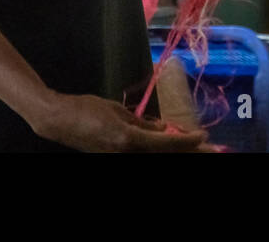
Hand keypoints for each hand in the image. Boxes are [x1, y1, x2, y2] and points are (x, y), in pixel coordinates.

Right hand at [31, 91, 211, 152]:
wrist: (59, 121)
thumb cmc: (87, 109)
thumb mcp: (118, 111)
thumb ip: (141, 122)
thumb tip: (161, 128)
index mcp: (129, 139)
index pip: (165, 142)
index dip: (187, 141)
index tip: (204, 136)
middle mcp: (126, 153)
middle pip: (163, 155)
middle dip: (187, 152)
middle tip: (210, 150)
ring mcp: (119, 158)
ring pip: (154, 157)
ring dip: (174, 153)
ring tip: (194, 149)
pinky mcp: (113, 158)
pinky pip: (141, 155)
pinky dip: (157, 152)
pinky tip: (169, 146)